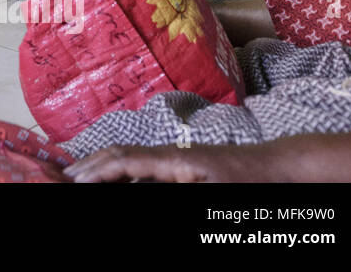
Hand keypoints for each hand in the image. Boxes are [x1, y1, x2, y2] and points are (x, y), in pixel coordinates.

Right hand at [65, 144, 261, 182]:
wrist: (285, 169)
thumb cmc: (254, 184)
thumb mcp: (214, 194)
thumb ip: (170, 189)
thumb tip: (134, 181)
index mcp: (175, 161)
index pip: (124, 160)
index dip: (96, 171)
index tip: (72, 180)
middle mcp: (172, 156)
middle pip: (121, 155)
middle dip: (91, 166)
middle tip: (64, 179)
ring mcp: (179, 161)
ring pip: (132, 160)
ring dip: (105, 168)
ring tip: (82, 179)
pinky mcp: (187, 168)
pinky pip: (146, 167)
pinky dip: (124, 173)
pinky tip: (119, 182)